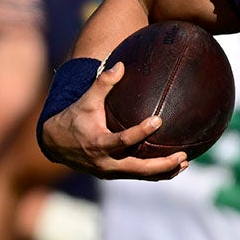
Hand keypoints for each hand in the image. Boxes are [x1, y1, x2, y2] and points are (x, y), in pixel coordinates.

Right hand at [39, 62, 187, 180]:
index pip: (123, 140)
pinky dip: (155, 173)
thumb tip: (121, 64)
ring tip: (185, 163)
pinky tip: (174, 166)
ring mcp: (110, 172)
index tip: (158, 120)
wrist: (54, 145)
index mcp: (99, 143)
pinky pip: (138, 175)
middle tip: (182, 155)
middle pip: (138, 168)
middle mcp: (106, 162)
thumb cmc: (73, 119)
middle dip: (162, 164)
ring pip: (141, 175)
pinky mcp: (114, 174)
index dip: (141, 132)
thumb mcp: (85, 100)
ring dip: (163, 172)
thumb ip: (103, 83)